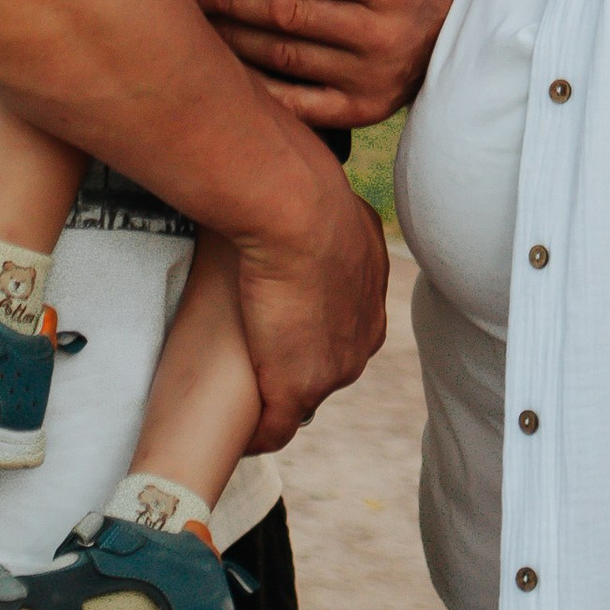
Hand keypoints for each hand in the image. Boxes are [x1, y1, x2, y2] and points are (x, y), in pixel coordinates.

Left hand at [197, 0, 459, 127]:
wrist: (457, 32)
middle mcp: (382, 32)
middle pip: (289, 16)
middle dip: (233, 0)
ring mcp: (371, 76)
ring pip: (285, 58)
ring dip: (234, 39)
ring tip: (200, 19)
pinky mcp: (362, 110)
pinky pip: (297, 103)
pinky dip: (257, 89)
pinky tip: (224, 67)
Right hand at [234, 154, 389, 451]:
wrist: (296, 211)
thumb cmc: (301, 186)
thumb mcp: (324, 193)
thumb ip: (319, 203)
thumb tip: (295, 175)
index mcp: (369, 287)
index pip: (346, 321)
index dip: (315, 325)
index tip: (286, 323)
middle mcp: (364, 332)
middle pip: (331, 361)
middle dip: (301, 363)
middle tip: (259, 359)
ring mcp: (334, 366)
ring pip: (306, 394)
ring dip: (279, 396)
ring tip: (247, 398)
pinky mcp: (297, 387)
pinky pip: (278, 426)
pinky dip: (260, 432)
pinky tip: (240, 434)